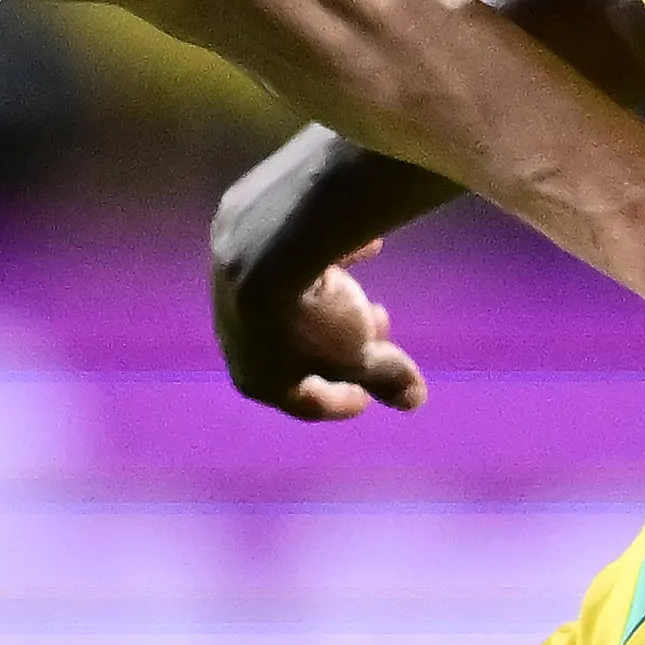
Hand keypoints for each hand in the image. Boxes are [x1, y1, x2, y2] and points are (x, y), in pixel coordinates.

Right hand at [214, 234, 426, 423]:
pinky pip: (292, 259)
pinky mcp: (238, 244)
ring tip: (365, 295)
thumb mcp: (359, 355)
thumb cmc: (312, 318)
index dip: (342, 402)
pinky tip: (368, 249)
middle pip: (296, 350)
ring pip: (290, 304)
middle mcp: (236, 338)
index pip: (305, 402)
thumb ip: (385, 377)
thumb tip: (413, 400)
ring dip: (332, 305)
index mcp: (257, 377)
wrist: (268, 242)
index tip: (369, 396)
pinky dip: (329, 261)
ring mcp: (231, 289)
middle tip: (379, 334)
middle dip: (344, 347)